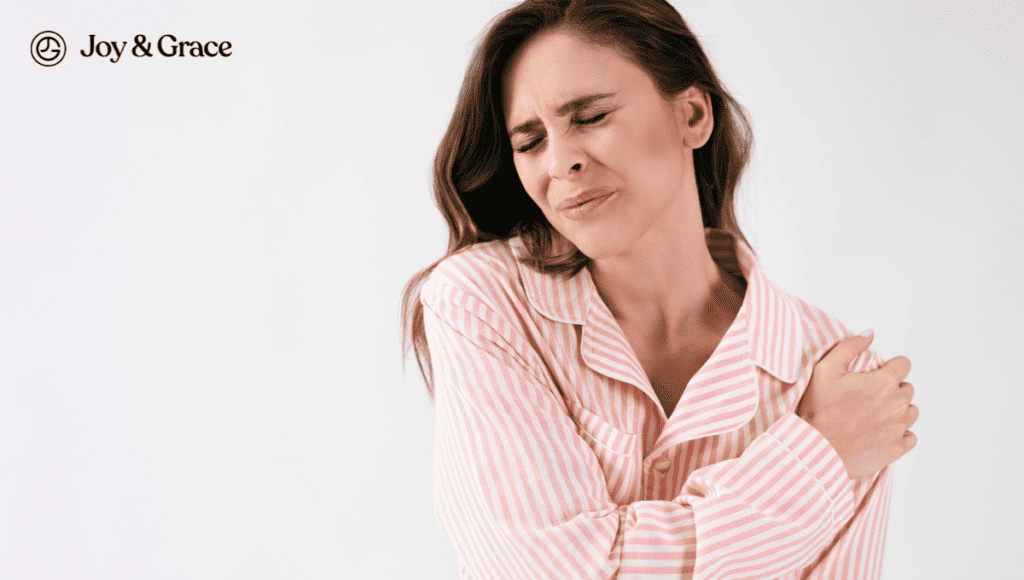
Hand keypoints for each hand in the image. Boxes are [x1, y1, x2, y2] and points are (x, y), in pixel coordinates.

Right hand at [796, 332, 918, 478]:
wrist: (817, 450)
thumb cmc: (819, 410)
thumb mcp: (825, 369)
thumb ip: (850, 347)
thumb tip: (869, 334)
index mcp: (884, 383)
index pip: (904, 364)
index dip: (891, 366)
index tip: (878, 373)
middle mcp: (898, 404)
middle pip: (908, 389)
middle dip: (893, 389)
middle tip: (870, 396)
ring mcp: (899, 428)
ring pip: (911, 412)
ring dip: (898, 410)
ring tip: (876, 414)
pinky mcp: (897, 449)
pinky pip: (910, 437)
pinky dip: (900, 433)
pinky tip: (883, 432)